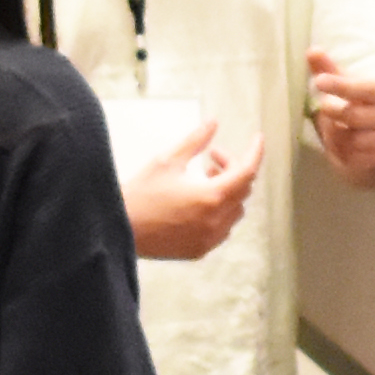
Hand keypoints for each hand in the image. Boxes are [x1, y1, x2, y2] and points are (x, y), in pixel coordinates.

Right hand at [124, 118, 262, 259]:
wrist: (118, 230)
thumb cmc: (139, 196)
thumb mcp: (167, 160)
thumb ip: (195, 141)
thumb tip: (212, 123)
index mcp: (212, 197)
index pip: (247, 170)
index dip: (254, 151)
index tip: (257, 139)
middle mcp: (216, 221)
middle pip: (242, 189)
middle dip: (233, 168)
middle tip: (212, 157)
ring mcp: (209, 239)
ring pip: (235, 210)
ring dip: (228, 190)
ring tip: (204, 178)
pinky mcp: (200, 250)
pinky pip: (223, 228)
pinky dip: (220, 211)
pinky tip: (199, 202)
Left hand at [306, 48, 374, 183]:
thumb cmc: (371, 104)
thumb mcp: (356, 86)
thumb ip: (333, 70)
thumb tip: (311, 51)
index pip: (364, 88)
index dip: (341, 85)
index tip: (319, 81)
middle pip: (354, 116)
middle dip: (333, 111)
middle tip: (323, 106)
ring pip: (350, 139)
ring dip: (333, 133)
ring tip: (331, 124)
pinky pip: (350, 156)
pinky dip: (338, 148)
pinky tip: (338, 140)